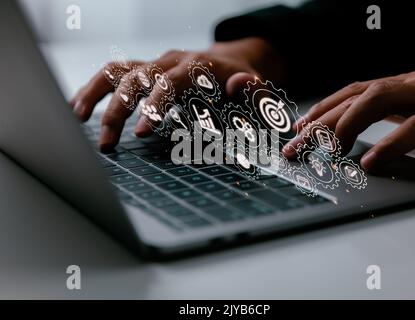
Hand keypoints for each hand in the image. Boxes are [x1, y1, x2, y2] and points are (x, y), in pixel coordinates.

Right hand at [70, 37, 283, 151]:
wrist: (233, 62)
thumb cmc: (244, 83)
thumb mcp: (257, 90)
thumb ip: (252, 92)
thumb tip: (240, 83)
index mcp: (199, 67)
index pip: (170, 82)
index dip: (154, 106)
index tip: (140, 134)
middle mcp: (172, 61)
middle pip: (136, 77)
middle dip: (118, 109)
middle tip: (106, 143)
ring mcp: (157, 63)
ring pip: (117, 69)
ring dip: (96, 93)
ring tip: (77, 118)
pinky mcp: (147, 69)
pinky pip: (115, 73)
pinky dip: (95, 88)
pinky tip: (79, 106)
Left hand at [283, 70, 414, 170]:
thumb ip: (389, 122)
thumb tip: (350, 143)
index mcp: (404, 85)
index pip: (352, 91)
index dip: (323, 108)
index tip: (299, 127)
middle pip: (356, 96)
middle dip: (321, 122)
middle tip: (297, 146)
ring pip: (377, 100)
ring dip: (346, 125)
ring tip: (328, 150)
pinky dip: (389, 145)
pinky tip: (369, 162)